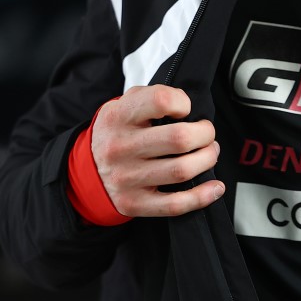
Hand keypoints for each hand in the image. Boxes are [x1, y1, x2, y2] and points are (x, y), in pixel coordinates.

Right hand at [90, 84, 223, 217]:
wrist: (86, 170)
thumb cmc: (118, 132)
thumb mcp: (125, 104)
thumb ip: (153, 96)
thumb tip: (187, 105)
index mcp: (119, 117)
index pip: (160, 100)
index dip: (182, 102)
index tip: (186, 109)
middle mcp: (121, 147)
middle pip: (180, 138)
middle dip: (206, 134)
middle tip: (207, 134)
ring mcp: (127, 178)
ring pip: (182, 170)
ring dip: (207, 160)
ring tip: (209, 153)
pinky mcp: (134, 203)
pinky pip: (174, 204)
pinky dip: (202, 196)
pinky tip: (215, 188)